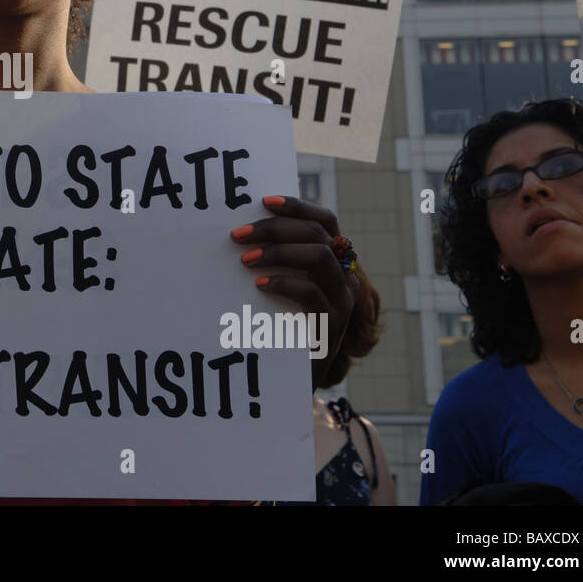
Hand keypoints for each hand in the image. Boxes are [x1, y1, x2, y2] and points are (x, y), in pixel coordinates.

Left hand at [229, 195, 357, 391]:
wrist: (289, 380)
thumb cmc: (278, 327)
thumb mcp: (279, 288)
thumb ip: (275, 259)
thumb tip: (244, 229)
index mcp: (334, 262)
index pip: (325, 221)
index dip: (298, 206)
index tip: (264, 201)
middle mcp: (345, 277)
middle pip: (317, 235)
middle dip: (275, 228)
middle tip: (238, 234)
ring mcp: (342, 302)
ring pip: (320, 257)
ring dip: (279, 251)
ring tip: (245, 258)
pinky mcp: (332, 326)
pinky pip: (312, 292)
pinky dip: (283, 283)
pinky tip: (258, 284)